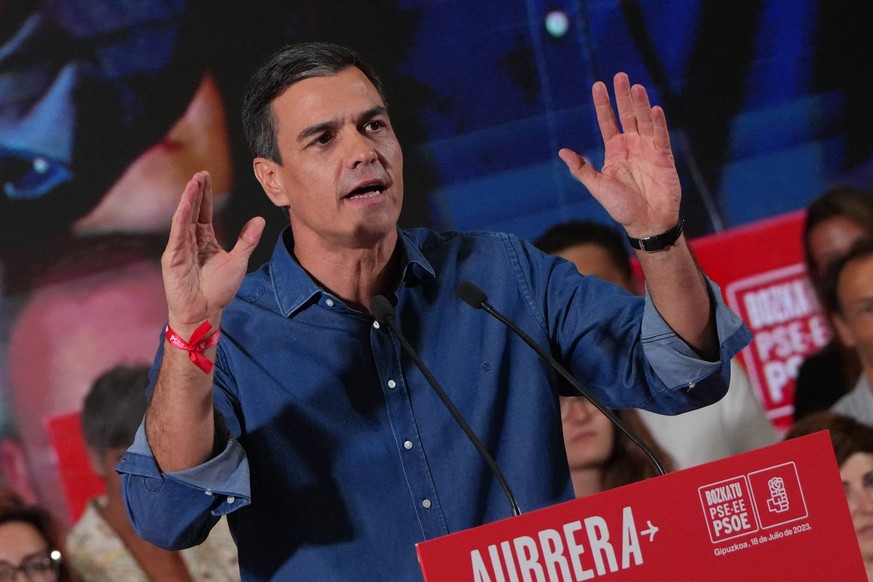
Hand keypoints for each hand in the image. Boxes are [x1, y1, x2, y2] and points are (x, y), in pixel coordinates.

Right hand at [161, 171, 264, 330]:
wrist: (205, 312)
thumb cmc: (218, 290)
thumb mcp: (238, 261)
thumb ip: (247, 240)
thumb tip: (259, 220)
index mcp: (204, 240)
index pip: (203, 212)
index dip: (205, 195)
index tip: (206, 176)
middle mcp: (190, 240)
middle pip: (192, 210)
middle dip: (196, 192)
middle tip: (200, 173)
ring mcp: (180, 248)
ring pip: (184, 218)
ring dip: (188, 200)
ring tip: (193, 183)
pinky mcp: (173, 258)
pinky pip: (177, 235)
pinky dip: (181, 219)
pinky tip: (185, 205)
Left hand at [559, 73, 679, 238]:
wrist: (647, 222)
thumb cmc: (621, 207)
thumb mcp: (597, 187)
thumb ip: (581, 169)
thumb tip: (563, 152)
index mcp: (614, 151)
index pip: (607, 121)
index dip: (603, 104)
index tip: (598, 85)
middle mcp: (631, 146)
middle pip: (627, 115)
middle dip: (623, 96)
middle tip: (620, 76)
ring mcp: (648, 149)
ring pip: (644, 120)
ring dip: (640, 104)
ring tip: (636, 87)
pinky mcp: (664, 156)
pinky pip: (660, 135)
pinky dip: (658, 122)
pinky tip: (654, 108)